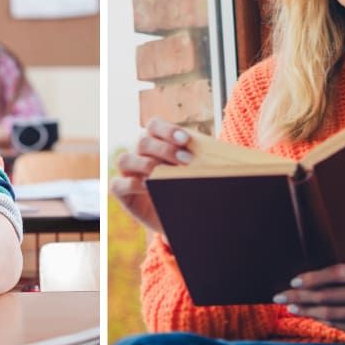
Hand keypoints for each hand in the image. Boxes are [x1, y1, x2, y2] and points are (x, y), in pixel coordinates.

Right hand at [110, 118, 193, 235]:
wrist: (183, 219)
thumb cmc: (191, 190)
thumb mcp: (198, 173)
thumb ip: (202, 160)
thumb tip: (228, 155)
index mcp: (157, 143)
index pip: (154, 126)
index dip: (167, 129)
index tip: (186, 140)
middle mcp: (140, 154)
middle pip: (143, 141)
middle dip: (165, 149)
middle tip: (187, 161)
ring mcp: (129, 173)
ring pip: (125, 159)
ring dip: (147, 164)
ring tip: (166, 176)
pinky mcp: (122, 192)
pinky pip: (117, 184)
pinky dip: (132, 184)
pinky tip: (149, 188)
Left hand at [274, 262, 344, 344]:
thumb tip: (316, 275)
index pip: (338, 273)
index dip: (313, 277)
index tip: (293, 280)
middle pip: (331, 295)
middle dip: (301, 296)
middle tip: (280, 297)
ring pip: (334, 313)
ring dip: (308, 311)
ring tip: (291, 308)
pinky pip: (344, 327)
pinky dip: (324, 321)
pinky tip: (312, 317)